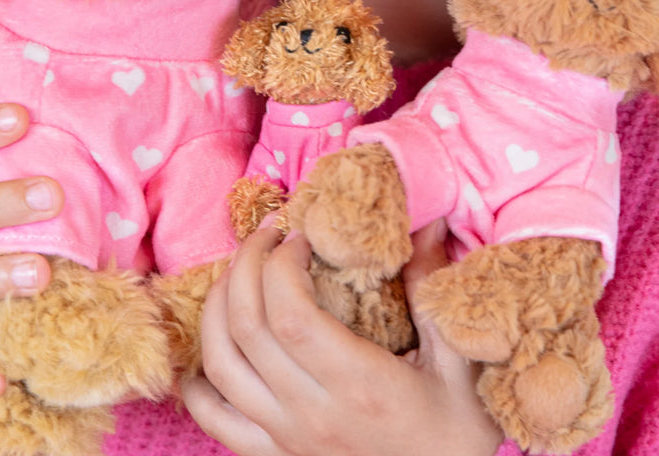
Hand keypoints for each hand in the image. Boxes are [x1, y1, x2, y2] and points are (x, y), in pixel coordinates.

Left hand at [184, 219, 502, 455]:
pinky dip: (199, 380)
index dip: (280, 265)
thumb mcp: (460, 362)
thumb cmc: (455, 436)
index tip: (299, 236)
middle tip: (267, 234)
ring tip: (237, 271)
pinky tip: (209, 347)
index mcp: (359, 385)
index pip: (290, 314)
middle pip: (248, 328)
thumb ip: (433, 290)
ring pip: (222, 365)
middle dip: (245, 265)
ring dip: (217, 307)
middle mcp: (312, 413)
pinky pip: (214, 419)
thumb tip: (429, 224)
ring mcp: (286, 438)